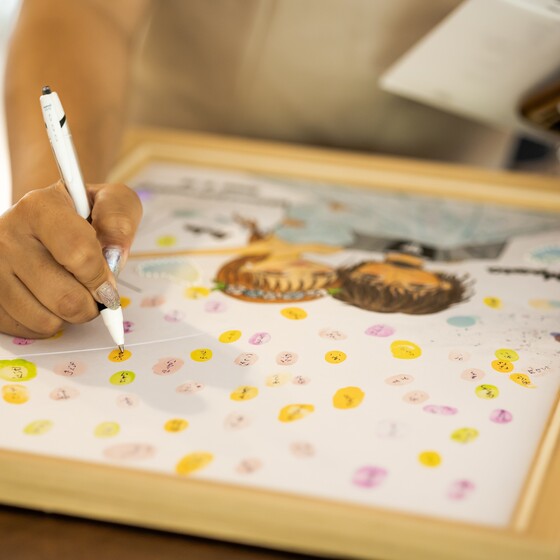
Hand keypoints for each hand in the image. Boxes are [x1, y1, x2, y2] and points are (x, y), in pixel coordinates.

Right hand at [0, 181, 141, 337]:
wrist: (48, 219)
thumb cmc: (85, 213)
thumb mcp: (113, 201)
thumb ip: (119, 221)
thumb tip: (114, 254)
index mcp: (40, 208)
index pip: (79, 255)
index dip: (102, 277)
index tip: (109, 283)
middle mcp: (8, 235)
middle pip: (65, 297)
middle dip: (92, 303)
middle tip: (96, 293)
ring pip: (46, 319)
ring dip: (71, 315)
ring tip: (72, 291)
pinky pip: (28, 328)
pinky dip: (49, 322)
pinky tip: (51, 300)